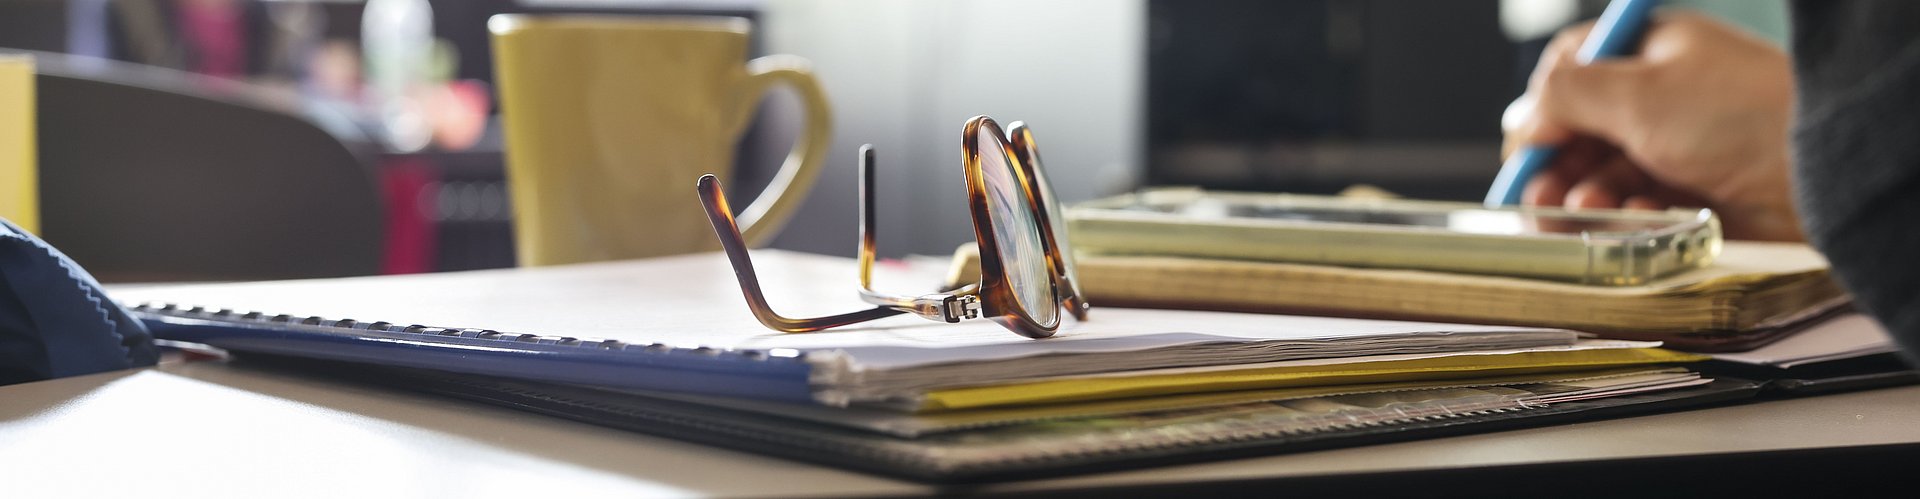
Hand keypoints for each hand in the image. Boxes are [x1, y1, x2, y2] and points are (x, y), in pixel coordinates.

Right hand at [1504, 12, 1801, 240]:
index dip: (1544, 106)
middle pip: (1581, 130)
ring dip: (1588, 194)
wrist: (1822, 171)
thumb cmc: (1742, 116)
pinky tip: (1639, 217)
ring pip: (1605, 174)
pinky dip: (1629, 216)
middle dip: (1557, 162)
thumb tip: (1525, 117)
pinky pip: (1639, 206)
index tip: (1529, 143)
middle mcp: (1662, 97)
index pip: (1573, 68)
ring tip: (1590, 208)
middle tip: (1541, 192)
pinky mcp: (1693, 193)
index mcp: (1650, 54)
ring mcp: (1678, 146)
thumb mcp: (1636, 92)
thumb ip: (1565, 95)